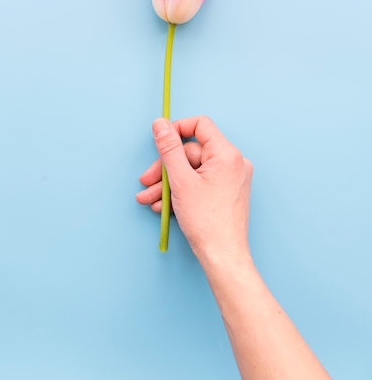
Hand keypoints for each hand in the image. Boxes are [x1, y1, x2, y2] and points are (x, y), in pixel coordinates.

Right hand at [136, 116, 252, 260]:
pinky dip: (181, 191)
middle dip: (165, 168)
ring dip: (168, 183)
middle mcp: (233, 162)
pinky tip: (164, 206)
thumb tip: (160, 123)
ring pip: (192, 170)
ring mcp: (231, 178)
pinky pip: (200, 182)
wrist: (222, 256)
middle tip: (146, 183)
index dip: (176, 129)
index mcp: (227, 154)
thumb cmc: (206, 221)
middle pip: (191, 152)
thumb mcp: (180, 180)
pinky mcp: (226, 192)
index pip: (200, 125)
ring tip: (150, 199)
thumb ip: (169, 149)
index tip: (159, 141)